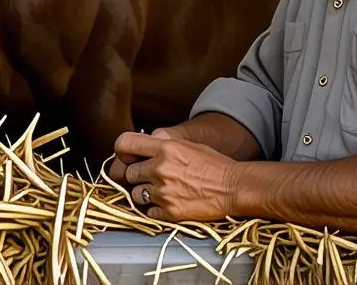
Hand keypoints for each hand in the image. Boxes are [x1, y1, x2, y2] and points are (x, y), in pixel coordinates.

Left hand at [113, 131, 237, 221]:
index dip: (123, 151)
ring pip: (135, 195)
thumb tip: (143, 143)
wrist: (234, 187)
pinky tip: (168, 203)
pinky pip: (148, 212)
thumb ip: (163, 143)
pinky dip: (155, 210)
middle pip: (128, 173)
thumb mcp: (187, 144)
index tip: (127, 157)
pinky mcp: (170, 212)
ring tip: (161, 192)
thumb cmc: (214, 164)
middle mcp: (160, 169)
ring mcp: (163, 192)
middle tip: (150, 177)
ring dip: (144, 194)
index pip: (124, 143)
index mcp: (165, 148)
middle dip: (137, 175)